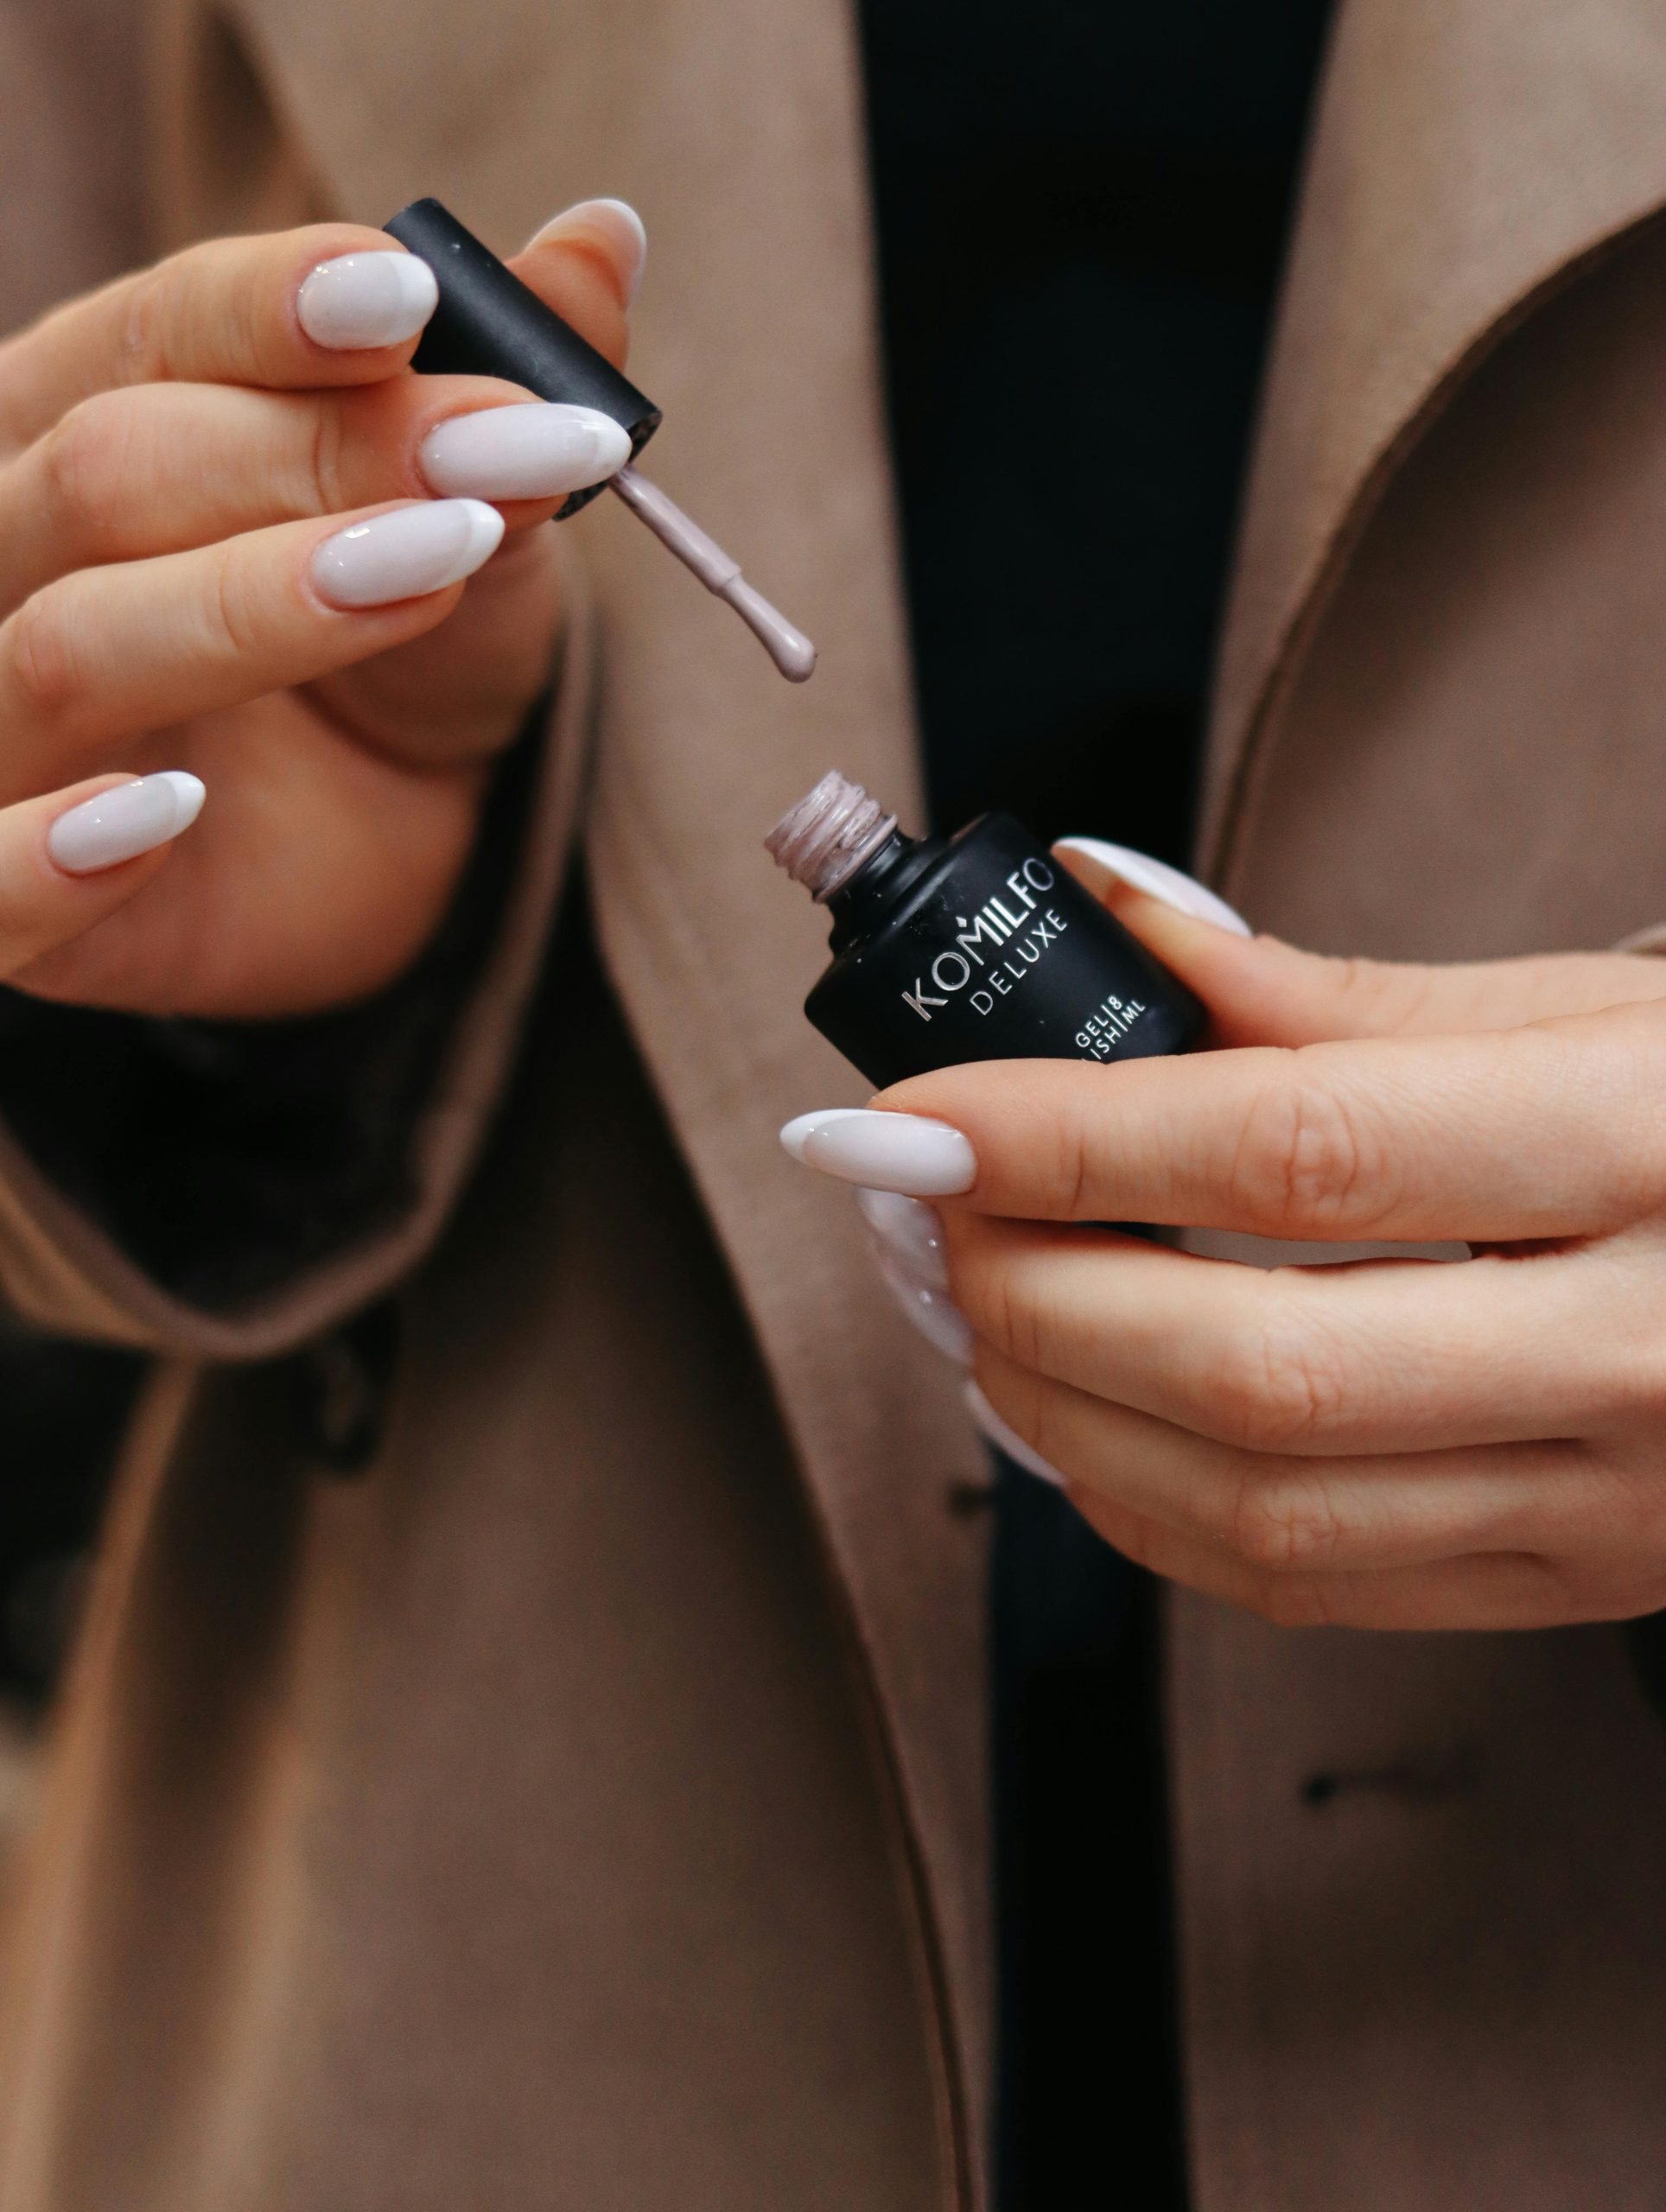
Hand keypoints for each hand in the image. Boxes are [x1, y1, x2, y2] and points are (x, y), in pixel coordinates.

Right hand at [0, 198, 644, 1015]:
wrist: (389, 842)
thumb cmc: (405, 651)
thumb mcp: (475, 515)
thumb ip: (505, 392)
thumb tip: (604, 238)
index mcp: (95, 415)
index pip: (153, 330)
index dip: (274, 306)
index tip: (408, 299)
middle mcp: (17, 552)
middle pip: (112, 470)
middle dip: (309, 462)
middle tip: (490, 481)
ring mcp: (7, 722)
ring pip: (69, 641)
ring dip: (245, 610)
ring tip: (421, 580)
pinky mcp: (21, 897)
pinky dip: (60, 850)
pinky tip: (173, 815)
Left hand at [782, 844, 1665, 1630]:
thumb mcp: (1594, 1012)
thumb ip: (1337, 996)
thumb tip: (1114, 925)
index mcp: (1651, 1148)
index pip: (1302, 1152)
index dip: (1072, 1138)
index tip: (916, 1117)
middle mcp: (1643, 1349)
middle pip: (1259, 1366)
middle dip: (1035, 1293)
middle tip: (933, 1215)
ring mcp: (1619, 1501)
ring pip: (1266, 1513)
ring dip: (1065, 1417)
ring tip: (980, 1314)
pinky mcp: (1579, 1581)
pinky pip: (1317, 1588)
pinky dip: (1154, 1513)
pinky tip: (1086, 1423)